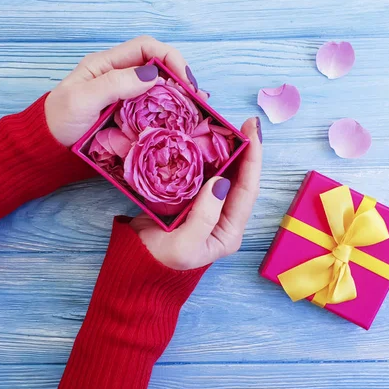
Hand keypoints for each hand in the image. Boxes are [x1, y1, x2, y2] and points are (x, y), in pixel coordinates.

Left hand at [45, 36, 207, 145]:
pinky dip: (171, 112)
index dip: (170, 58)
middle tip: (198, 98)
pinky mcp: (129, 116)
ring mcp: (125, 97)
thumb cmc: (60, 121)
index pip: (146, 48)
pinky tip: (182, 121)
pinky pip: (154, 109)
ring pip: (160, 89)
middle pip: (158, 67)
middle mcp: (120, 76)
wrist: (48, 148)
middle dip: (181, 78)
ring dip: (180, 96)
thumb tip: (152, 75)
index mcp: (108, 64)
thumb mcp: (82, 99)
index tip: (185, 80)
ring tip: (196, 110)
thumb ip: (114, 84)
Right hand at [131, 117, 262, 269]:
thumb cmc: (161, 261)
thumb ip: (204, 215)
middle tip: (244, 122)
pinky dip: (204, 155)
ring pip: (222, 172)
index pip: (248, 190)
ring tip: (227, 125)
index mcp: (229, 230)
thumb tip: (221, 181)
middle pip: (240, 178)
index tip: (252, 131)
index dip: (253, 159)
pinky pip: (201, 173)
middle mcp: (223, 217)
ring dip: (226, 150)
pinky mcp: (189, 198)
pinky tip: (202, 139)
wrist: (135, 266)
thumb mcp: (186, 244)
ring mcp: (206, 206)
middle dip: (245, 150)